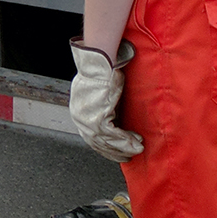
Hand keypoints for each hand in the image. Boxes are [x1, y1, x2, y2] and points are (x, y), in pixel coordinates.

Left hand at [67, 41, 142, 161]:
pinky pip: (113, 134)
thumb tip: (116, 120)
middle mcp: (80, 118)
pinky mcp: (98, 116)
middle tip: (128, 157)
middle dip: (114, 152)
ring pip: (107, 141)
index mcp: (78, 113)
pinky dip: (126, 141)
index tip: (117, 153)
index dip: (105, 147)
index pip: (90, 137)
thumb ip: (105, 108)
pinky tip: (137, 143)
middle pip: (97, 143)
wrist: (100, 61)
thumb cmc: (103, 73)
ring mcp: (87, 118)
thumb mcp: (101, 94)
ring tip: (138, 149)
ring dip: (124, 147)